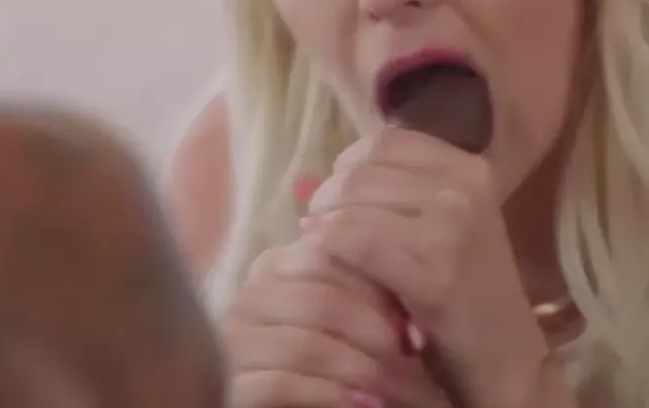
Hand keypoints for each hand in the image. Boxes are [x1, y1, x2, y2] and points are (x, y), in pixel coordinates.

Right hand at [221, 232, 452, 407]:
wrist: (312, 398)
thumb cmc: (338, 360)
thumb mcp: (357, 323)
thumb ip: (373, 299)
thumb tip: (411, 318)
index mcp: (274, 267)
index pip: (325, 256)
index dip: (377, 289)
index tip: (416, 325)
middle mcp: (247, 298)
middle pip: (318, 300)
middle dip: (373, 330)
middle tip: (407, 355)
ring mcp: (232, 343)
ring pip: (303, 345)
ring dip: (358, 367)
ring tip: (390, 385)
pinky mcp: (231, 387)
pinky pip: (280, 385)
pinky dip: (330, 394)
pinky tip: (362, 402)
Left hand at [303, 127, 550, 407]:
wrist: (502, 354)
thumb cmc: (464, 288)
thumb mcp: (445, 220)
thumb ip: (400, 188)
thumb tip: (320, 176)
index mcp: (469, 166)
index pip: (384, 142)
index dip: (350, 166)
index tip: (342, 198)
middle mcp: (465, 186)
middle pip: (362, 170)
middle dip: (329, 197)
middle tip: (319, 225)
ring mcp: (452, 225)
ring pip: (351, 200)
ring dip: (324, 222)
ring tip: (323, 244)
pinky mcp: (434, 268)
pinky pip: (353, 238)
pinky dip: (329, 244)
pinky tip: (323, 256)